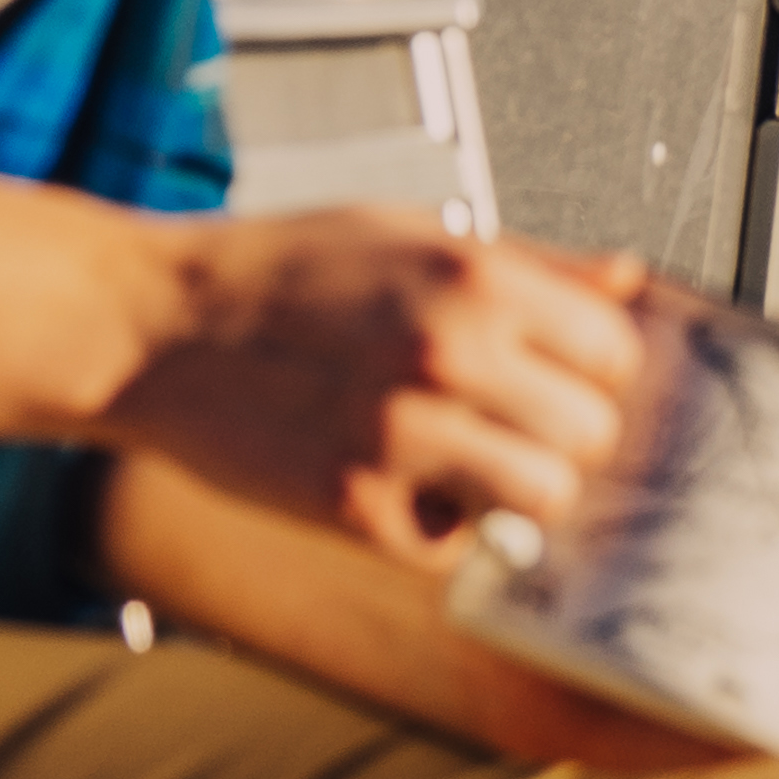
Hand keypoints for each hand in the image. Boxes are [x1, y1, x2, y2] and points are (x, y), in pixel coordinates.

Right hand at [103, 213, 653, 575]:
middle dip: (560, 435)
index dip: (591, 372)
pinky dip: (439, 529)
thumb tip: (629, 282)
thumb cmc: (279, 271)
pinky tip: (402, 484)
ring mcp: (403, 435)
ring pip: (544, 498)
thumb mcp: (410, 232)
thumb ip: (531, 264)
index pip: (615, 353)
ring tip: (468, 462)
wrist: (150, 325)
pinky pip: (456, 546)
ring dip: (516, 491)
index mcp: (474, 276)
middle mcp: (450, 353)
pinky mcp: (354, 507)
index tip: (558, 377)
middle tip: (508, 424)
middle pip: (591, 432)